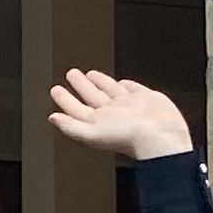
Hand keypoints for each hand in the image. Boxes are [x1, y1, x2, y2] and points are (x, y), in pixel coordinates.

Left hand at [47, 69, 192, 162]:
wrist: (160, 135)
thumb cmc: (128, 138)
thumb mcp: (91, 133)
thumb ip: (71, 126)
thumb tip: (53, 119)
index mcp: (97, 122)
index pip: (76, 109)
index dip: (65, 99)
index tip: (56, 90)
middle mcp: (112, 114)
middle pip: (91, 96)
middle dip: (80, 85)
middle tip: (72, 74)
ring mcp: (129, 106)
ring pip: (109, 90)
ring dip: (99, 82)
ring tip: (89, 74)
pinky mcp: (145, 99)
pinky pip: (131, 89)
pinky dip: (124, 85)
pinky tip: (119, 82)